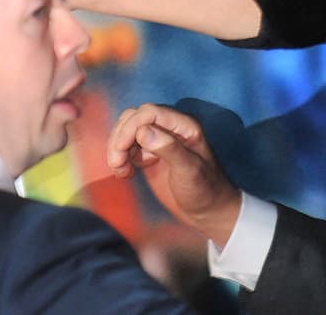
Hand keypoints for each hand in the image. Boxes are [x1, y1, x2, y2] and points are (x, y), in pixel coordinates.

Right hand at [107, 103, 242, 247]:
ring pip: (127, 131)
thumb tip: (143, 132)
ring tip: (121, 171)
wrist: (208, 212)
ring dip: (117, 148)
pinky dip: (120, 157)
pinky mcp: (149, 154)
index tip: (120, 150)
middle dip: (120, 138)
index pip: (149, 112)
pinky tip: (125, 173)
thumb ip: (169, 149)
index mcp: (183, 126)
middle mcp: (170, 128)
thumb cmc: (205, 190)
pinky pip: (127, 146)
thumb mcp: (189, 171)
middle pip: (134, 118)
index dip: (130, 127)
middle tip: (117, 163)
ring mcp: (158, 140)